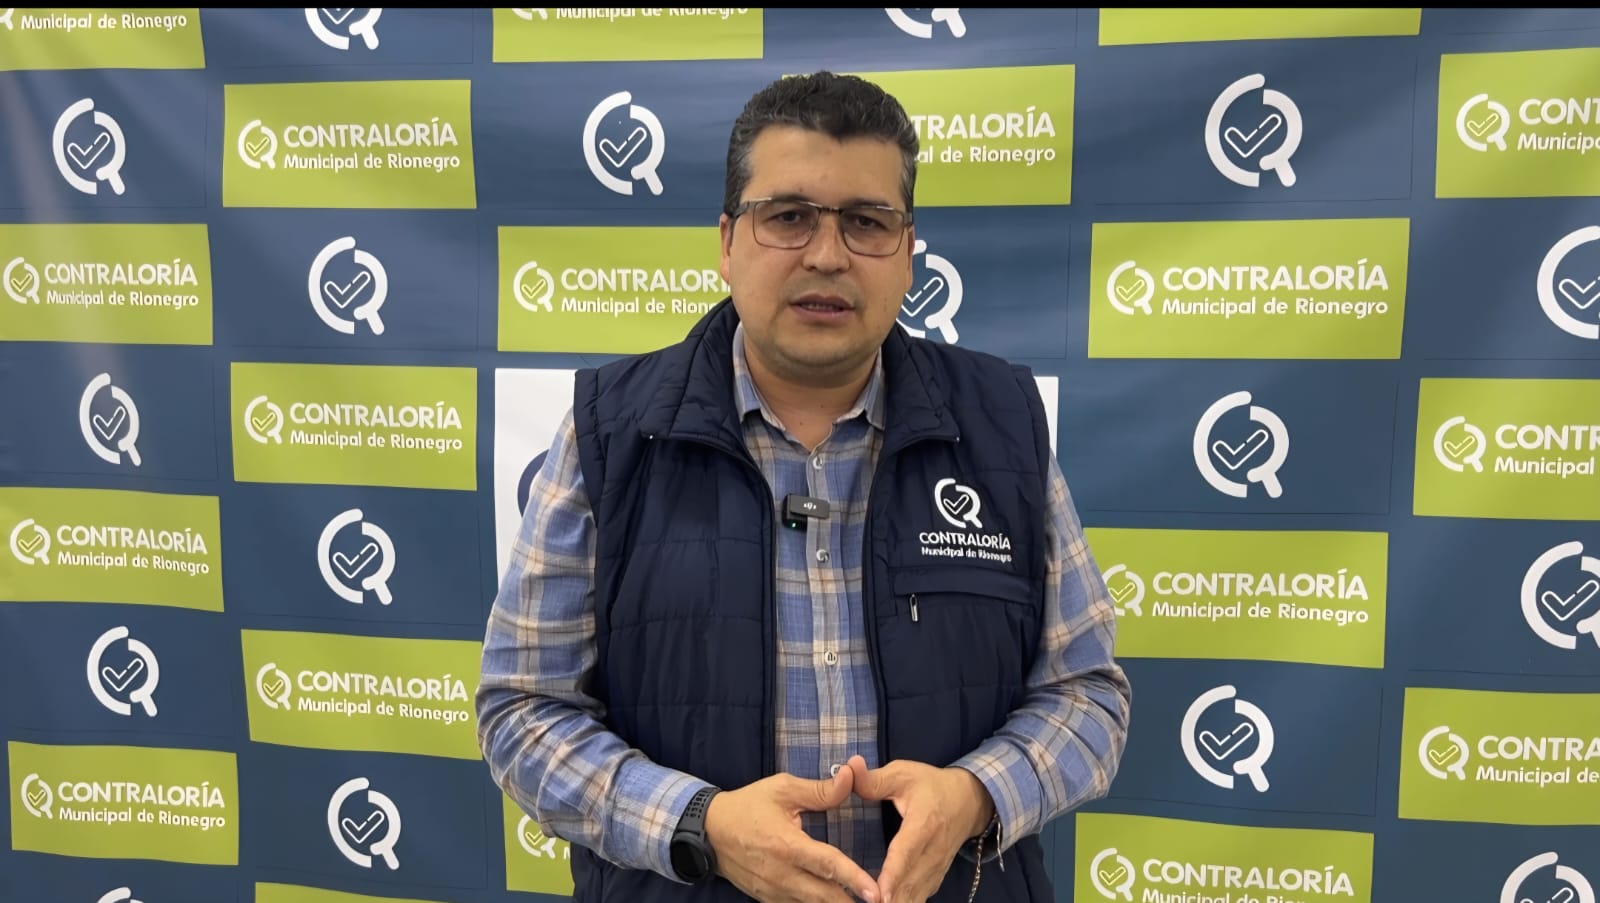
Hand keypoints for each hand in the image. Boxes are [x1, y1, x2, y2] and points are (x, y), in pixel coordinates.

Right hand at [703, 765, 880, 902]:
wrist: (709, 831)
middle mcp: (781, 874)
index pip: (827, 865)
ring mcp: (773, 891)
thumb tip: (851, 777)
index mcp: (787, 845)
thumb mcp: (782, 789)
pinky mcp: (768, 899)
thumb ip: (820, 789)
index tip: (875, 891)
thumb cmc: (748, 806)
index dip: (854, 879)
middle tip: (879, 902)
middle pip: (824, 897)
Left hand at [846, 755, 993, 902]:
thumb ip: (873, 779)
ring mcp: (936, 867)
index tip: (880, 894)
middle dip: (892, 899)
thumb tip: (849, 768)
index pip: (907, 852)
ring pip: (917, 895)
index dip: (893, 875)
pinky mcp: (935, 878)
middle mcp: (933, 851)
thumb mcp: (903, 774)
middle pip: (911, 883)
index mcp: (924, 823)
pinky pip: (920, 897)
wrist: (969, 801)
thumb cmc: (931, 786)